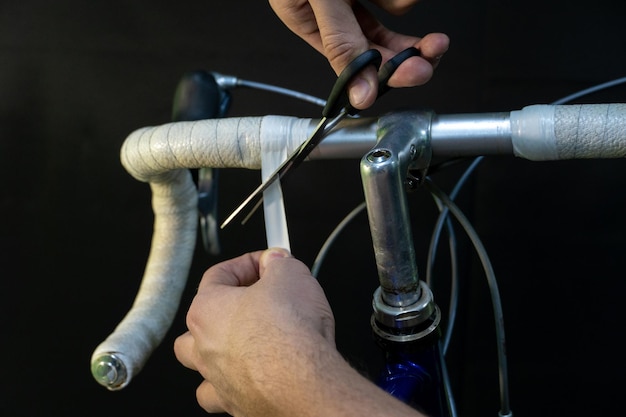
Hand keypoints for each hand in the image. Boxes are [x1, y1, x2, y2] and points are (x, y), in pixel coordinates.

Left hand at [174, 248, 426, 416]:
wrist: (303, 380)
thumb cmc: (290, 331)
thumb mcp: (290, 273)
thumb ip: (278, 263)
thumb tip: (276, 261)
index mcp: (207, 309)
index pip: (218, 274)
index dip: (247, 263)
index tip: (267, 263)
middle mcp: (204, 347)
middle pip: (199, 322)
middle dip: (224, 309)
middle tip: (252, 303)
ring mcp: (217, 379)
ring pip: (201, 364)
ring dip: (219, 354)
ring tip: (244, 344)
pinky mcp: (236, 405)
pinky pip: (223, 397)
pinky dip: (235, 387)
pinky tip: (253, 378)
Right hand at [269, 0, 449, 109]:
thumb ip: (339, 41)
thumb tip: (360, 92)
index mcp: (308, 24)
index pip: (350, 66)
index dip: (383, 76)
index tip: (413, 73)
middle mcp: (333, 14)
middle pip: (378, 48)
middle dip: (408, 51)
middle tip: (433, 49)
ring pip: (393, 12)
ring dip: (400, 3)